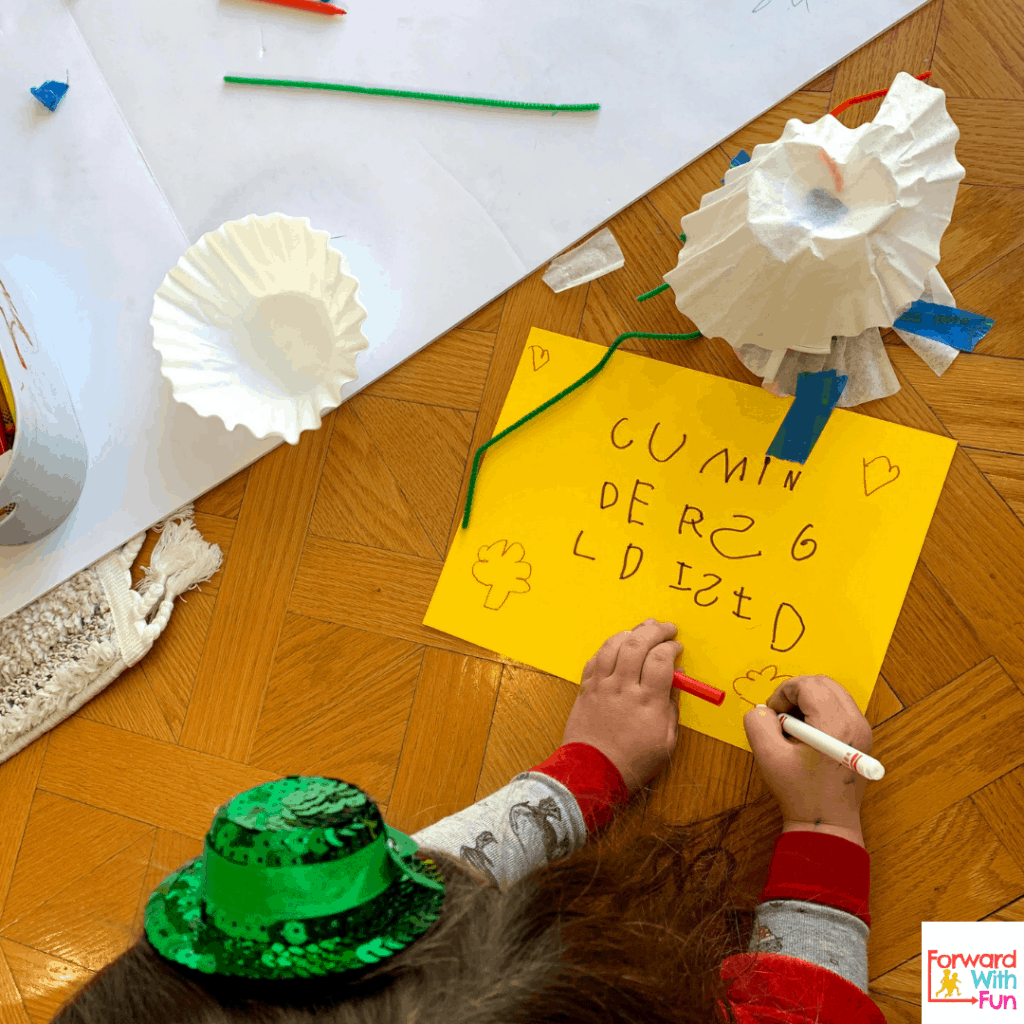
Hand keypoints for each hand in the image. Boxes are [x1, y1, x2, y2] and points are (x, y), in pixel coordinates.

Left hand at [562, 619, 680, 794]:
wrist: (593, 772)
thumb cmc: (633, 762)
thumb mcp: (666, 741)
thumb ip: (672, 707)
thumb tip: (676, 679)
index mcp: (648, 701)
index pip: (661, 659)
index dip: (671, 647)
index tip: (676, 647)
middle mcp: (623, 687)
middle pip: (638, 644)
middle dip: (654, 631)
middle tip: (665, 628)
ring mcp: (602, 686)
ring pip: (613, 646)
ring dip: (629, 632)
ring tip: (641, 630)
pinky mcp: (586, 688)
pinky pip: (595, 659)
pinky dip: (607, 648)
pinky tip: (616, 646)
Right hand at [743, 675, 871, 846]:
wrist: (827, 823)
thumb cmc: (799, 791)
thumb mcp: (767, 756)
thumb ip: (758, 723)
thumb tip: (764, 709)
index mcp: (834, 726)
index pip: (808, 685)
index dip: (783, 693)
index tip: (773, 714)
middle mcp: (855, 723)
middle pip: (823, 682)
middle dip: (797, 692)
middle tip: (782, 716)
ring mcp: (863, 729)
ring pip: (833, 692)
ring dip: (809, 700)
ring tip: (795, 727)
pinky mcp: (863, 736)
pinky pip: (840, 706)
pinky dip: (821, 710)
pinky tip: (809, 735)